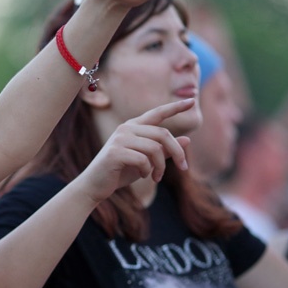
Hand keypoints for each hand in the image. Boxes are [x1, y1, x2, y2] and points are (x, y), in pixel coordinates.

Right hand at [77, 98, 192, 203]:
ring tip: (156, 177)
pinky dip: (148, 170)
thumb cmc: (121, 172)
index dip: (175, 107)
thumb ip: (164, 150)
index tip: (192, 101)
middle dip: (177, 152)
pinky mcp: (116, 152)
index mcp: (133, 126)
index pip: (157, 113)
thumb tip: (188, 140)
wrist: (95, 185)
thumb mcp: (147, 161)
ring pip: (155, 148)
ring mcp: (120, 139)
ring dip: (161, 166)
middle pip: (163, 134)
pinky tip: (143, 175)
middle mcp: (126, 128)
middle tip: (184, 168)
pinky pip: (143, 160)